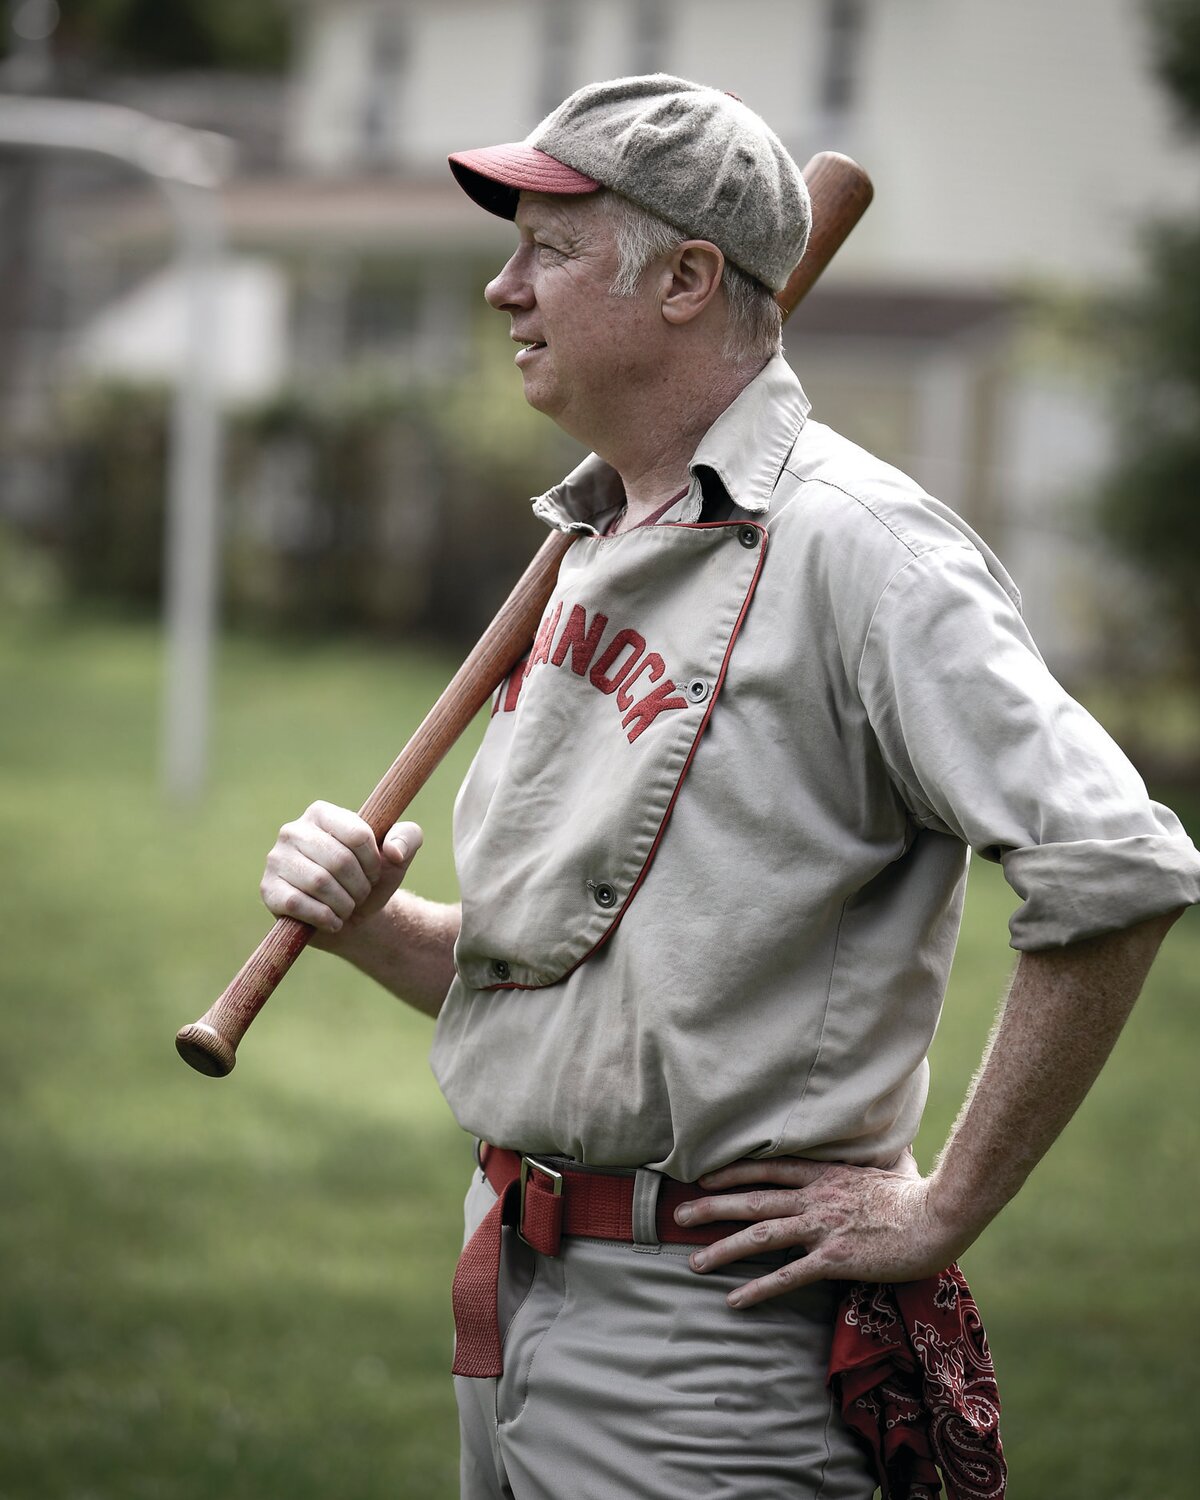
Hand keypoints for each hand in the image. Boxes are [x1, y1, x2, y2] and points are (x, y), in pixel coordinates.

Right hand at [260, 801, 423, 948]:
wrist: (351, 917)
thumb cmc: (370, 879)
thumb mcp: (398, 857)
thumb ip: (409, 838)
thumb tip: (393, 851)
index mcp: (322, 813)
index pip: (358, 835)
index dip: (374, 862)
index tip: (374, 873)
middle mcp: (293, 830)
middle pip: (340, 861)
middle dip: (360, 886)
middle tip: (360, 894)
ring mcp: (276, 859)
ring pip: (320, 883)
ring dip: (344, 904)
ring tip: (347, 906)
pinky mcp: (268, 889)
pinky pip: (298, 903)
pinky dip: (325, 917)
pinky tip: (332, 920)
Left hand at [673, 1150, 967, 1307]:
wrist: (937, 1215)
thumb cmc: (917, 1193)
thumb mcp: (887, 1167)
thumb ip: (873, 1161)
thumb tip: (888, 1149)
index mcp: (824, 1175)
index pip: (768, 1169)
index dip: (733, 1173)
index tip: (705, 1177)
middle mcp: (814, 1198)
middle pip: (752, 1200)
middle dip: (711, 1207)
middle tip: (678, 1214)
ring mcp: (821, 1227)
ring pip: (759, 1236)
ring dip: (722, 1249)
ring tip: (693, 1262)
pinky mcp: (833, 1258)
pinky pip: (787, 1276)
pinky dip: (757, 1289)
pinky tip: (734, 1300)